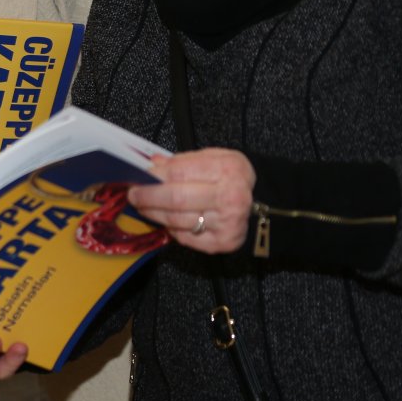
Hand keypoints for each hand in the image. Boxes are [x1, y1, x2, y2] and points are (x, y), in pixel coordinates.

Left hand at [128, 147, 254, 253]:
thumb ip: (184, 160)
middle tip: (134, 194)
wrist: (267, 204)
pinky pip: (186, 237)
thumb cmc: (234, 178)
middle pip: (176, 198)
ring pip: (177, 220)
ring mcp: (227, 223)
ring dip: (154, 214)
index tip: (140, 175)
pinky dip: (172, 229)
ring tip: (144, 206)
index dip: (155, 175)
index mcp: (228, 169)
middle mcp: (230, 197)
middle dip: (148, 197)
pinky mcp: (223, 242)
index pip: (179, 172)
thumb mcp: (216, 158)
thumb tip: (153, 162)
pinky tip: (167, 220)